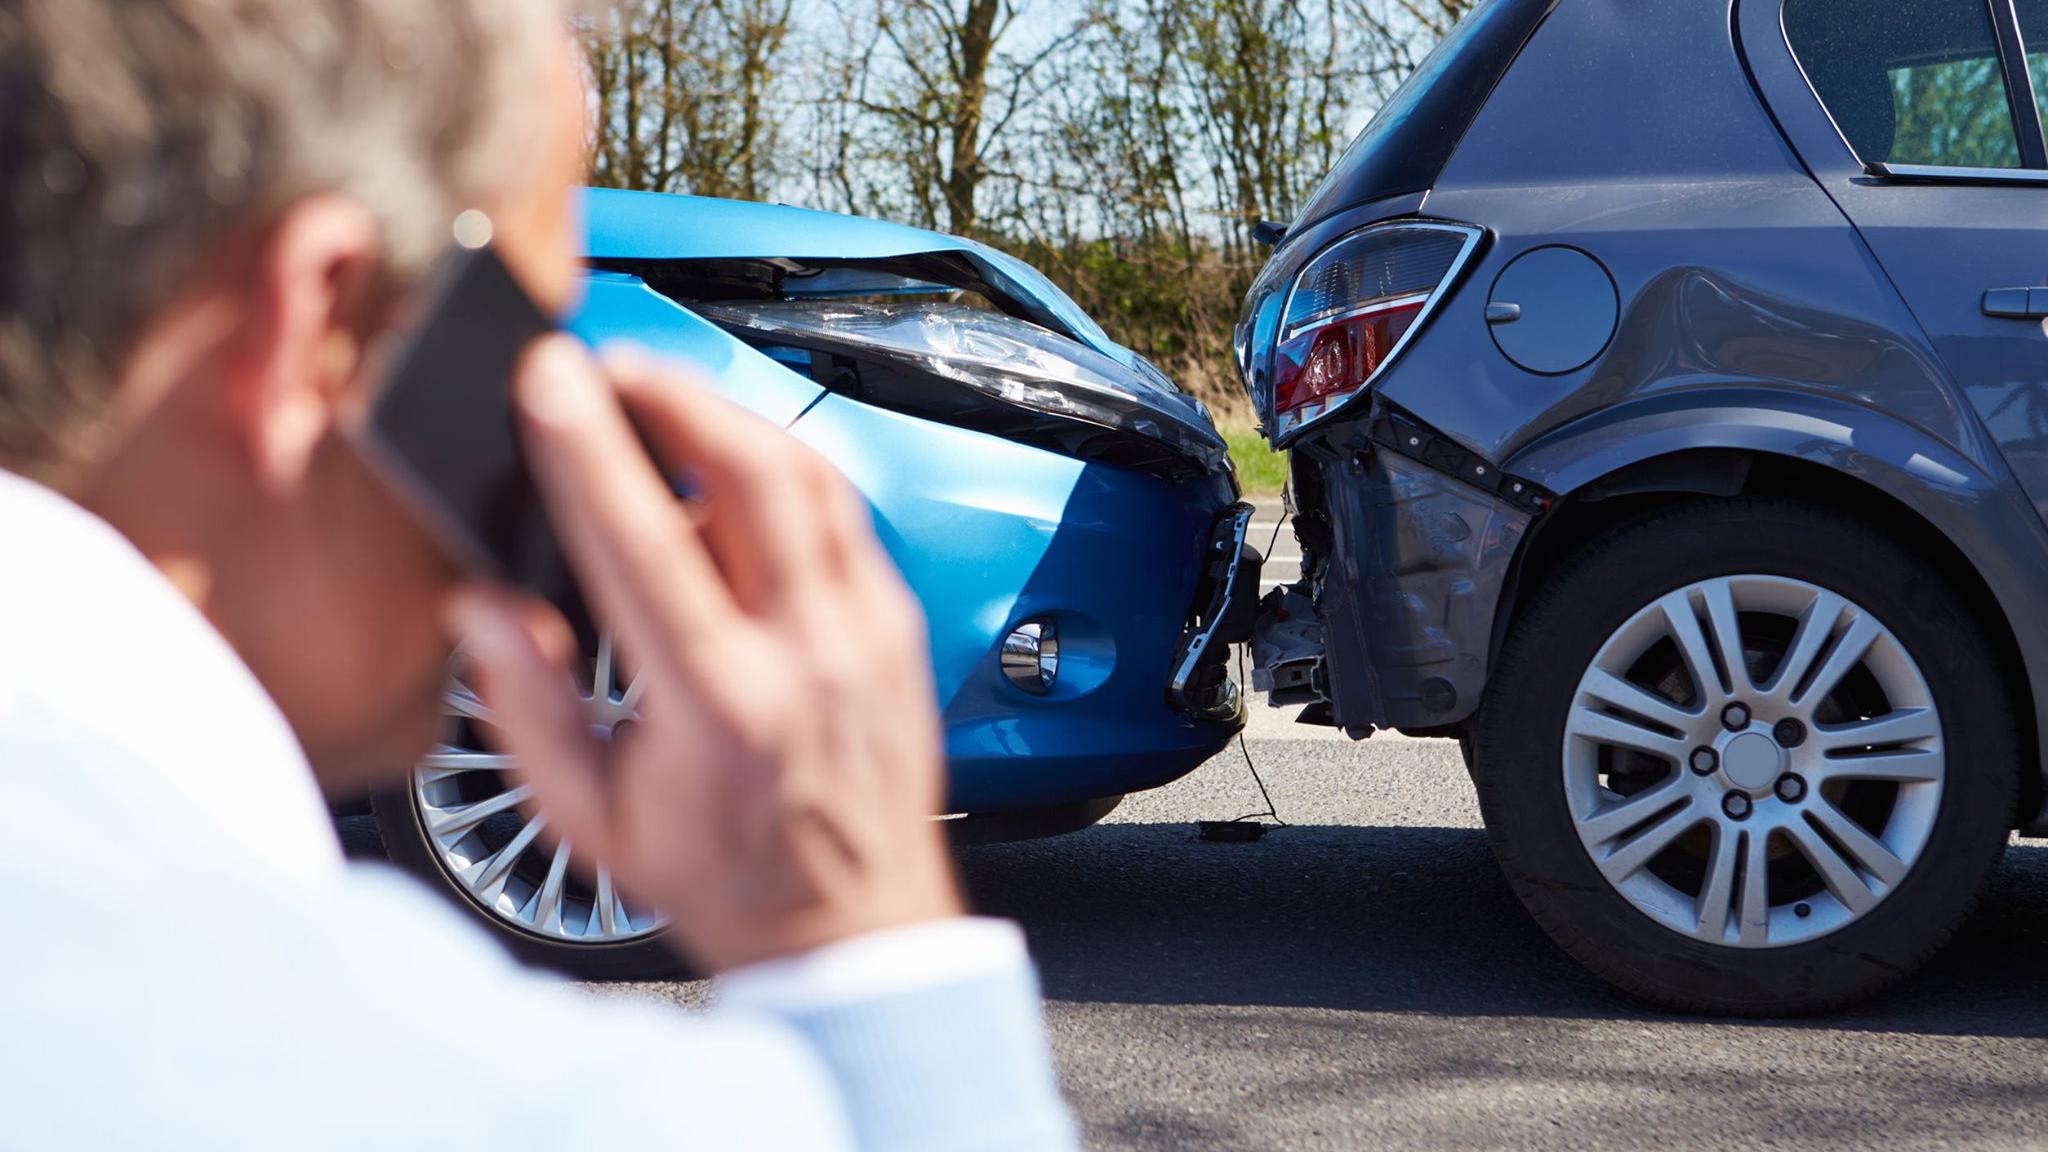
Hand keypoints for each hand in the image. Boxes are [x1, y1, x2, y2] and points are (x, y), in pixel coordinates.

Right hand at [447, 336, 962, 972]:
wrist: (854, 929)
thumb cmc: (725, 879)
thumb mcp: (592, 818)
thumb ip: (526, 706)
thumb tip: (480, 606)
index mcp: (720, 704)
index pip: (646, 539)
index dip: (589, 446)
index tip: (548, 378)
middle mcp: (808, 653)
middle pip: (752, 469)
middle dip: (672, 391)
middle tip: (608, 366)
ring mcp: (867, 632)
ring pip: (809, 474)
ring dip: (729, 416)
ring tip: (661, 400)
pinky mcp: (898, 623)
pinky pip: (842, 512)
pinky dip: (782, 471)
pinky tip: (732, 472)